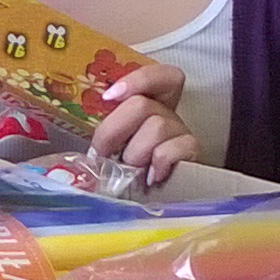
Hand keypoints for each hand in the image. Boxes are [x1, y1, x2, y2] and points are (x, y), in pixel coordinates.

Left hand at [91, 60, 198, 188]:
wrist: (155, 202)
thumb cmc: (131, 172)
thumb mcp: (116, 148)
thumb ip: (107, 136)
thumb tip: (88, 149)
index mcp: (152, 105)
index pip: (160, 76)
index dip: (139, 80)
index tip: (109, 98)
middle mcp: (169, 114)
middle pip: (142, 104)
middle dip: (115, 131)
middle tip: (107, 155)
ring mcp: (182, 133)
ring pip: (156, 127)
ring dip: (136, 154)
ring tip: (134, 172)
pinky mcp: (192, 154)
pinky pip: (172, 149)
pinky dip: (157, 164)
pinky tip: (151, 178)